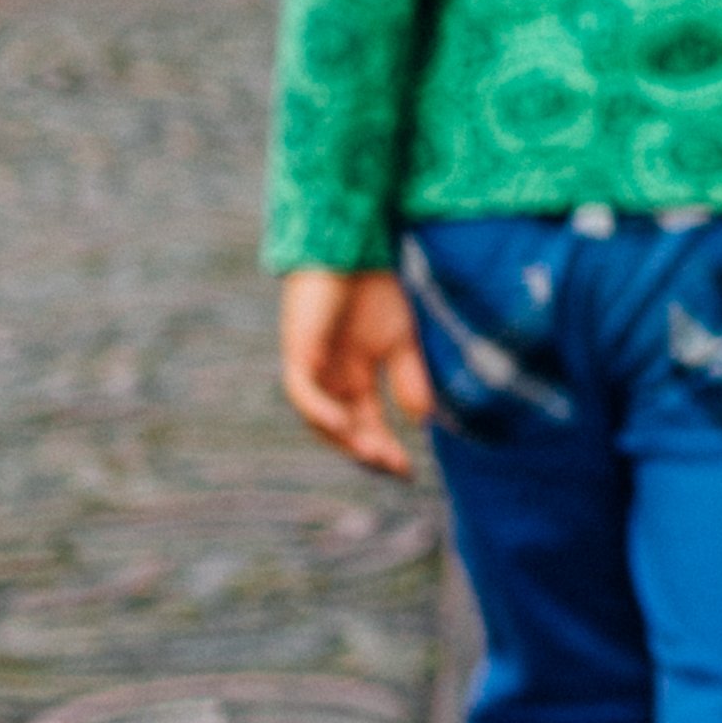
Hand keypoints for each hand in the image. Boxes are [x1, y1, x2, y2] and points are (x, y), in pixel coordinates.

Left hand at [278, 269, 426, 476]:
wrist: (353, 249)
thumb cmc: (374, 290)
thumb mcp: (402, 342)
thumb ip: (409, 380)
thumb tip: (423, 422)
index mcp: (353, 379)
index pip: (367, 425)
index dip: (386, 450)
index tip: (409, 472)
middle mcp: (330, 380)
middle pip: (344, 430)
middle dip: (369, 452)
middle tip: (394, 468)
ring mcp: (312, 368)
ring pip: (320, 419)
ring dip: (346, 439)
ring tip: (374, 454)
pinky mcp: (298, 351)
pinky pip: (303, 393)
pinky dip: (321, 411)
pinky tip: (343, 425)